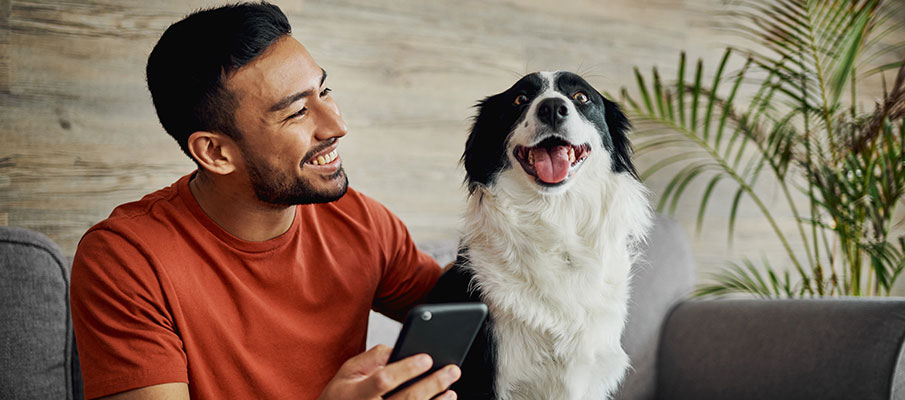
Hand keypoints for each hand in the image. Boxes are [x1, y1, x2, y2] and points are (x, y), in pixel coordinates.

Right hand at [318, 345, 459, 399]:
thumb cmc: (343, 394)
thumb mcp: (348, 371)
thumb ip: (372, 358)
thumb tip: (400, 349)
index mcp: (356, 393)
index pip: (385, 380)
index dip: (407, 369)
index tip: (427, 358)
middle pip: (407, 399)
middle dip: (432, 383)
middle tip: (452, 370)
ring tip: (451, 389)